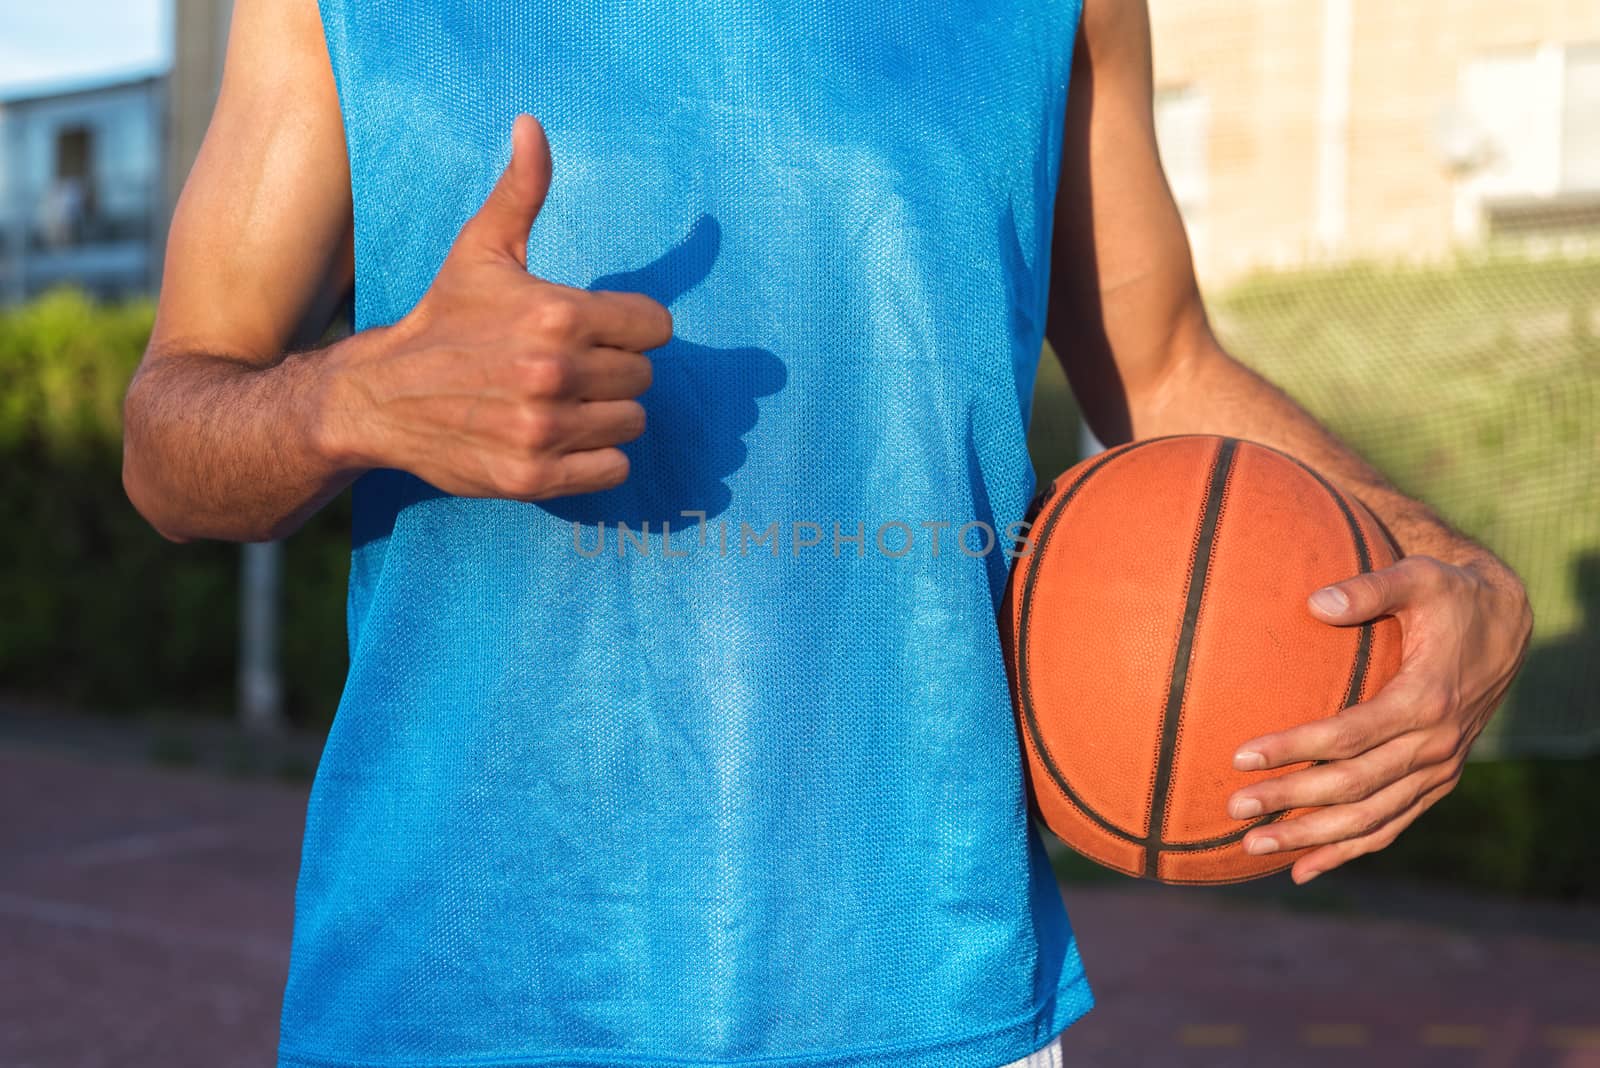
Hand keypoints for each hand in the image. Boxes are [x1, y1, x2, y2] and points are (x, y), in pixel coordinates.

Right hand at [322, 115, 673, 499]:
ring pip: (631, 424)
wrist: (378, 397)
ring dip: (605, 417)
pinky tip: (561, 439)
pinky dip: (596, 460)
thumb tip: (531, 125)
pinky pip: (613, 470)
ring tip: (561, 404)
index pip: (655, 328)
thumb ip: (521, 191)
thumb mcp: (481, 250)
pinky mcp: (534, 477)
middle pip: (644, 378)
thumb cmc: (443, 319)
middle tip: (568, 369)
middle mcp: (554, 372)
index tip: (596, 332)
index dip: (630, 329)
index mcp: (557, 313)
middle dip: (613, 372)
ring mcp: (544, 429)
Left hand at [1225, 553, 1531, 883]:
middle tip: (1234, 807)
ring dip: (1312, 838)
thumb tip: (1316, 602)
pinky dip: (1348, 850)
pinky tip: (1303, 867)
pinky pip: (1391, 825)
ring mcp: (1438, 770)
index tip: (1241, 756)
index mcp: (1425, 699)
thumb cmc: (1450, 595)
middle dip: (1291, 801)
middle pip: (1353, 786)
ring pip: (1370, 818)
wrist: (1505, 627)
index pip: (1349, 735)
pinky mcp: (1437, 782)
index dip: (1295, 749)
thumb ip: (1369, 589)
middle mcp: (1435, 745)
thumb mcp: (1419, 576)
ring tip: (1252, 846)